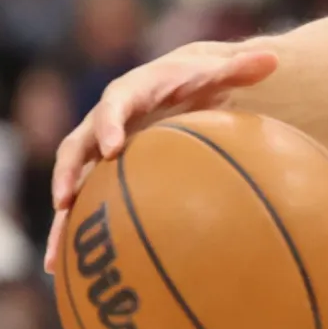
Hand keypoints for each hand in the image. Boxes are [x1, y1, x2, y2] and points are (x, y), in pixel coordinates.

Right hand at [43, 44, 278, 273]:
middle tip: (65, 200)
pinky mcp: (102, 170)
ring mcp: (99, 148)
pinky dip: (71, 232)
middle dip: (69, 172)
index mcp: (129, 93)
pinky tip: (64, 270)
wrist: (178, 79)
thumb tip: (273, 58)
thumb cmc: (198, 76)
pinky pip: (82, 202)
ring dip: (60, 218)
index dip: (108, 124)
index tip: (112, 147)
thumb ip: (240, 67)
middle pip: (76, 145)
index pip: (113, 105)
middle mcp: (104, 121)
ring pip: (71, 182)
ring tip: (54, 257)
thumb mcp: (217, 70)